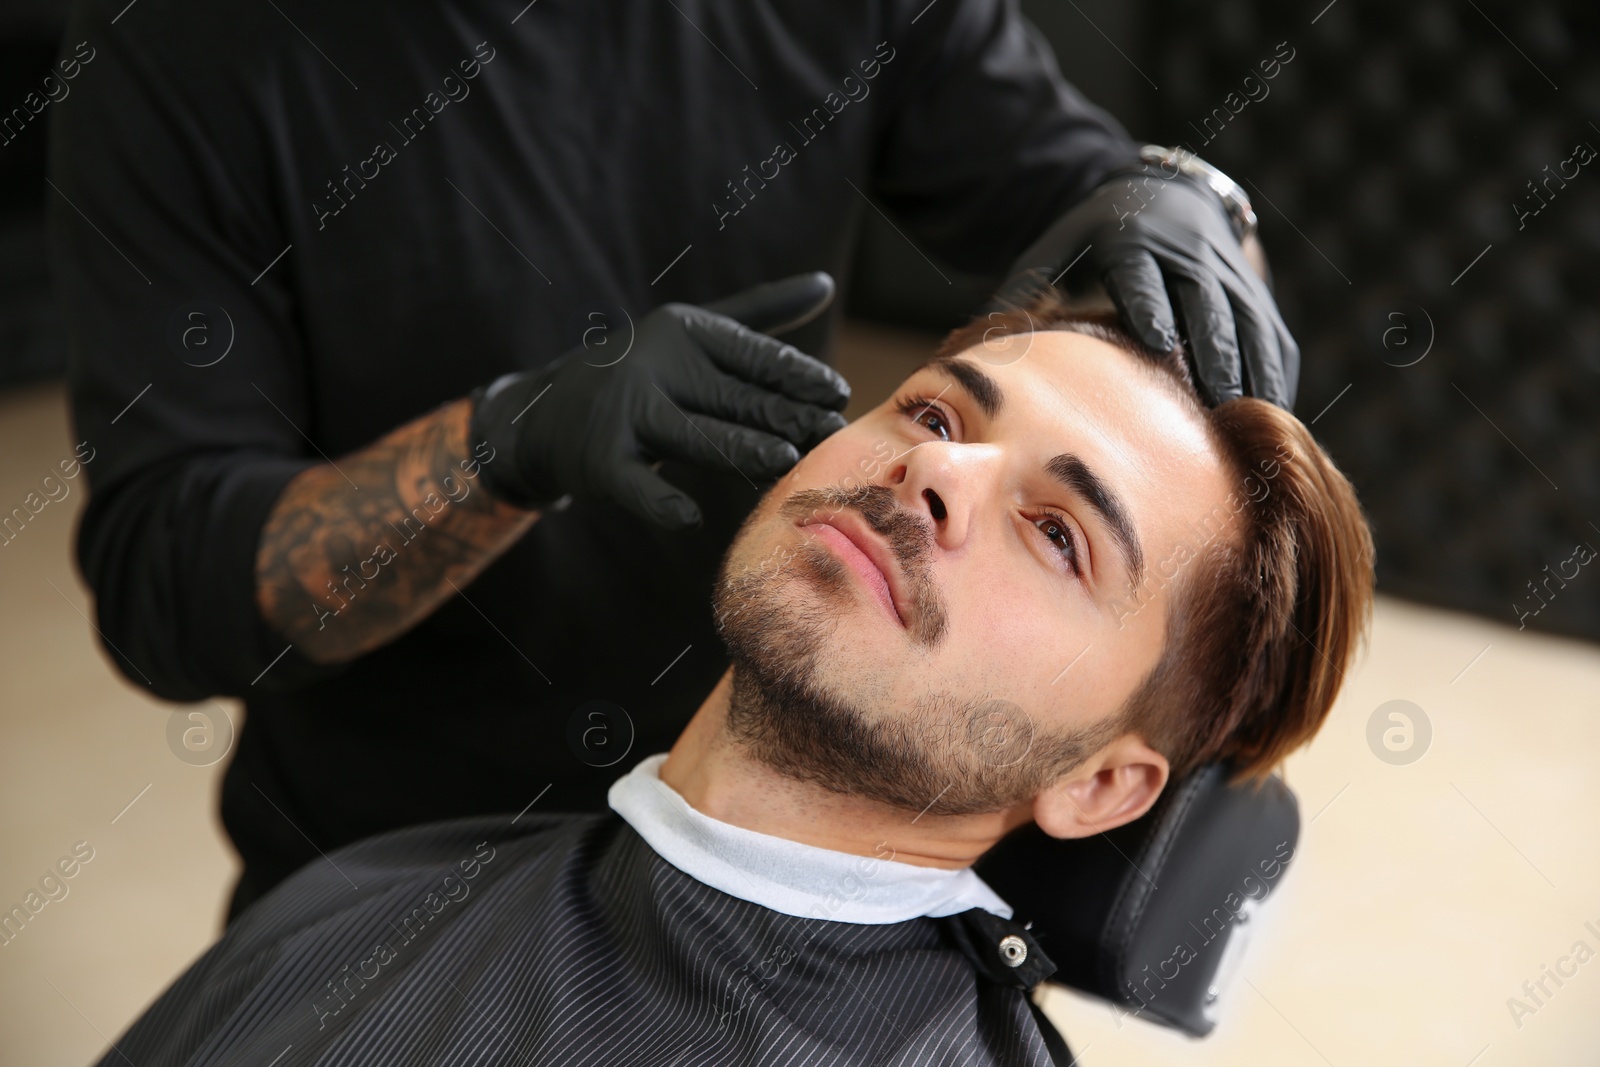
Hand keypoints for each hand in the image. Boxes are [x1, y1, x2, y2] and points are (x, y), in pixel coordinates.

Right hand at [469, 272, 850, 528]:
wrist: (545, 412)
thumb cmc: (643, 373)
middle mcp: (653, 366)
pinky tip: (688, 517)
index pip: (751, 353)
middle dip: (785, 416)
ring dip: (738, 448)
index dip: (796, 373)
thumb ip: (760, 315)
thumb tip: (826, 283)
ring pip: (692, 436)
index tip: (837, 393)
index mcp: (683, 332)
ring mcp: (625, 414)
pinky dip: (658, 500)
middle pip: (731, 396)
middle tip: (832, 434)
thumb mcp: (694, 334)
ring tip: (784, 460)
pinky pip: (634, 484)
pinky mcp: (600, 462)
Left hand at [994, 169, 1299, 408]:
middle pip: (1209, 303)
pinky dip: (1275, 376)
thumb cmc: (1096, 237)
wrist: (1164, 195)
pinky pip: (1275, 337)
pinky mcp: (1259, 292)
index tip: (1158, 342)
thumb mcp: (1056, 247)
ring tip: (1249, 424)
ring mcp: (1231, 272)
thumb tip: (980, 342)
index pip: (1144, 276)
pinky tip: (1271, 419)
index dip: (1152, 306)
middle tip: (1215, 402)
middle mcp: (1191, 253)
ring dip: (1254, 372)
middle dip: (1216, 351)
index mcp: (1134, 241)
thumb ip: (1024, 288)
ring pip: (1252, 323)